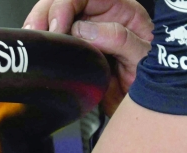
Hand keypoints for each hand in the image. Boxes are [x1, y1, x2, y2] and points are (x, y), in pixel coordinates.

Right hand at [24, 0, 153, 114]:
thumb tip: (84, 30)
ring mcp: (82, 36)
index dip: (66, 5)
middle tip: (36, 33)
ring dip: (37, 27)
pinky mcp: (70, 54)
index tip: (58, 26)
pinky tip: (34, 51)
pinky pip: (50, 43)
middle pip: (63, 2)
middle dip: (45, 14)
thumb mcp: (145, 56)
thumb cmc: (155, 79)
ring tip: (31, 41)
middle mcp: (99, 19)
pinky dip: (38, 45)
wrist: (146, 107)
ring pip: (52, 19)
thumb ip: (119, 39)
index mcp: (121, 10)